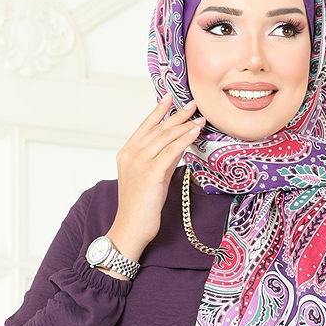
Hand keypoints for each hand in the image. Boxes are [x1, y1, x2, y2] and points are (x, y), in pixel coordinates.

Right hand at [108, 92, 204, 262]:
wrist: (131, 227)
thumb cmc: (141, 207)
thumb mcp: (151, 177)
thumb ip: (161, 159)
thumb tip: (178, 144)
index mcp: (126, 153)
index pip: (145, 126)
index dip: (158, 110)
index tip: (170, 97)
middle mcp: (131, 154)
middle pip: (158, 129)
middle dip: (177, 115)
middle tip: (192, 103)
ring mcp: (139, 162)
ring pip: (165, 137)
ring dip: (184, 125)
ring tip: (199, 118)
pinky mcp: (150, 173)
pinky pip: (171, 151)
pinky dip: (184, 139)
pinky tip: (194, 132)